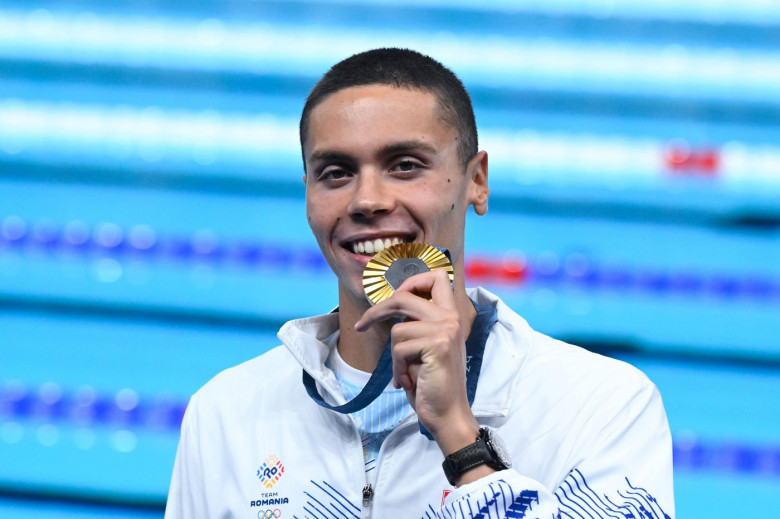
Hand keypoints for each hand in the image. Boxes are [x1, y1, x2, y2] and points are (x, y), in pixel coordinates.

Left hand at [354, 269, 480, 454]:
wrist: (447, 414)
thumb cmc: (432, 383)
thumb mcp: (425, 347)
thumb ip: (419, 324)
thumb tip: (390, 304)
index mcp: (451, 315)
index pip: (437, 276)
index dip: (412, 280)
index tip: (394, 295)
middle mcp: (451, 318)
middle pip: (404, 296)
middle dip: (377, 311)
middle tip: (361, 325)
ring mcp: (446, 330)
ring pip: (398, 330)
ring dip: (394, 357)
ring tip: (406, 373)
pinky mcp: (437, 346)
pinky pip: (399, 349)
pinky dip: (397, 368)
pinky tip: (409, 381)